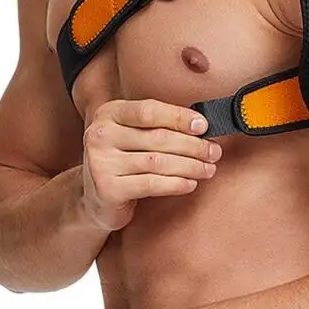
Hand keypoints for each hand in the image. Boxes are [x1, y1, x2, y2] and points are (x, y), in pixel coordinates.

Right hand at [82, 98, 222, 230]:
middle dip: (193, 145)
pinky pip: (151, 184)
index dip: (179, 117)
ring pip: (158, 161)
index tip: (204, 126)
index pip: (149, 110)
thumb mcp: (132, 135)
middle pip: (158, 137)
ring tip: (208, 169)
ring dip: (190, 166)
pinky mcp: (107, 188)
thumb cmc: (122, 161)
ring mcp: (101, 162)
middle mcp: (100, 134)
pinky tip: (190, 184)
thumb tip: (202, 126)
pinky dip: (176, 184)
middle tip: (214, 152)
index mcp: (108, 113)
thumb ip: (158, 126)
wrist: (94, 198)